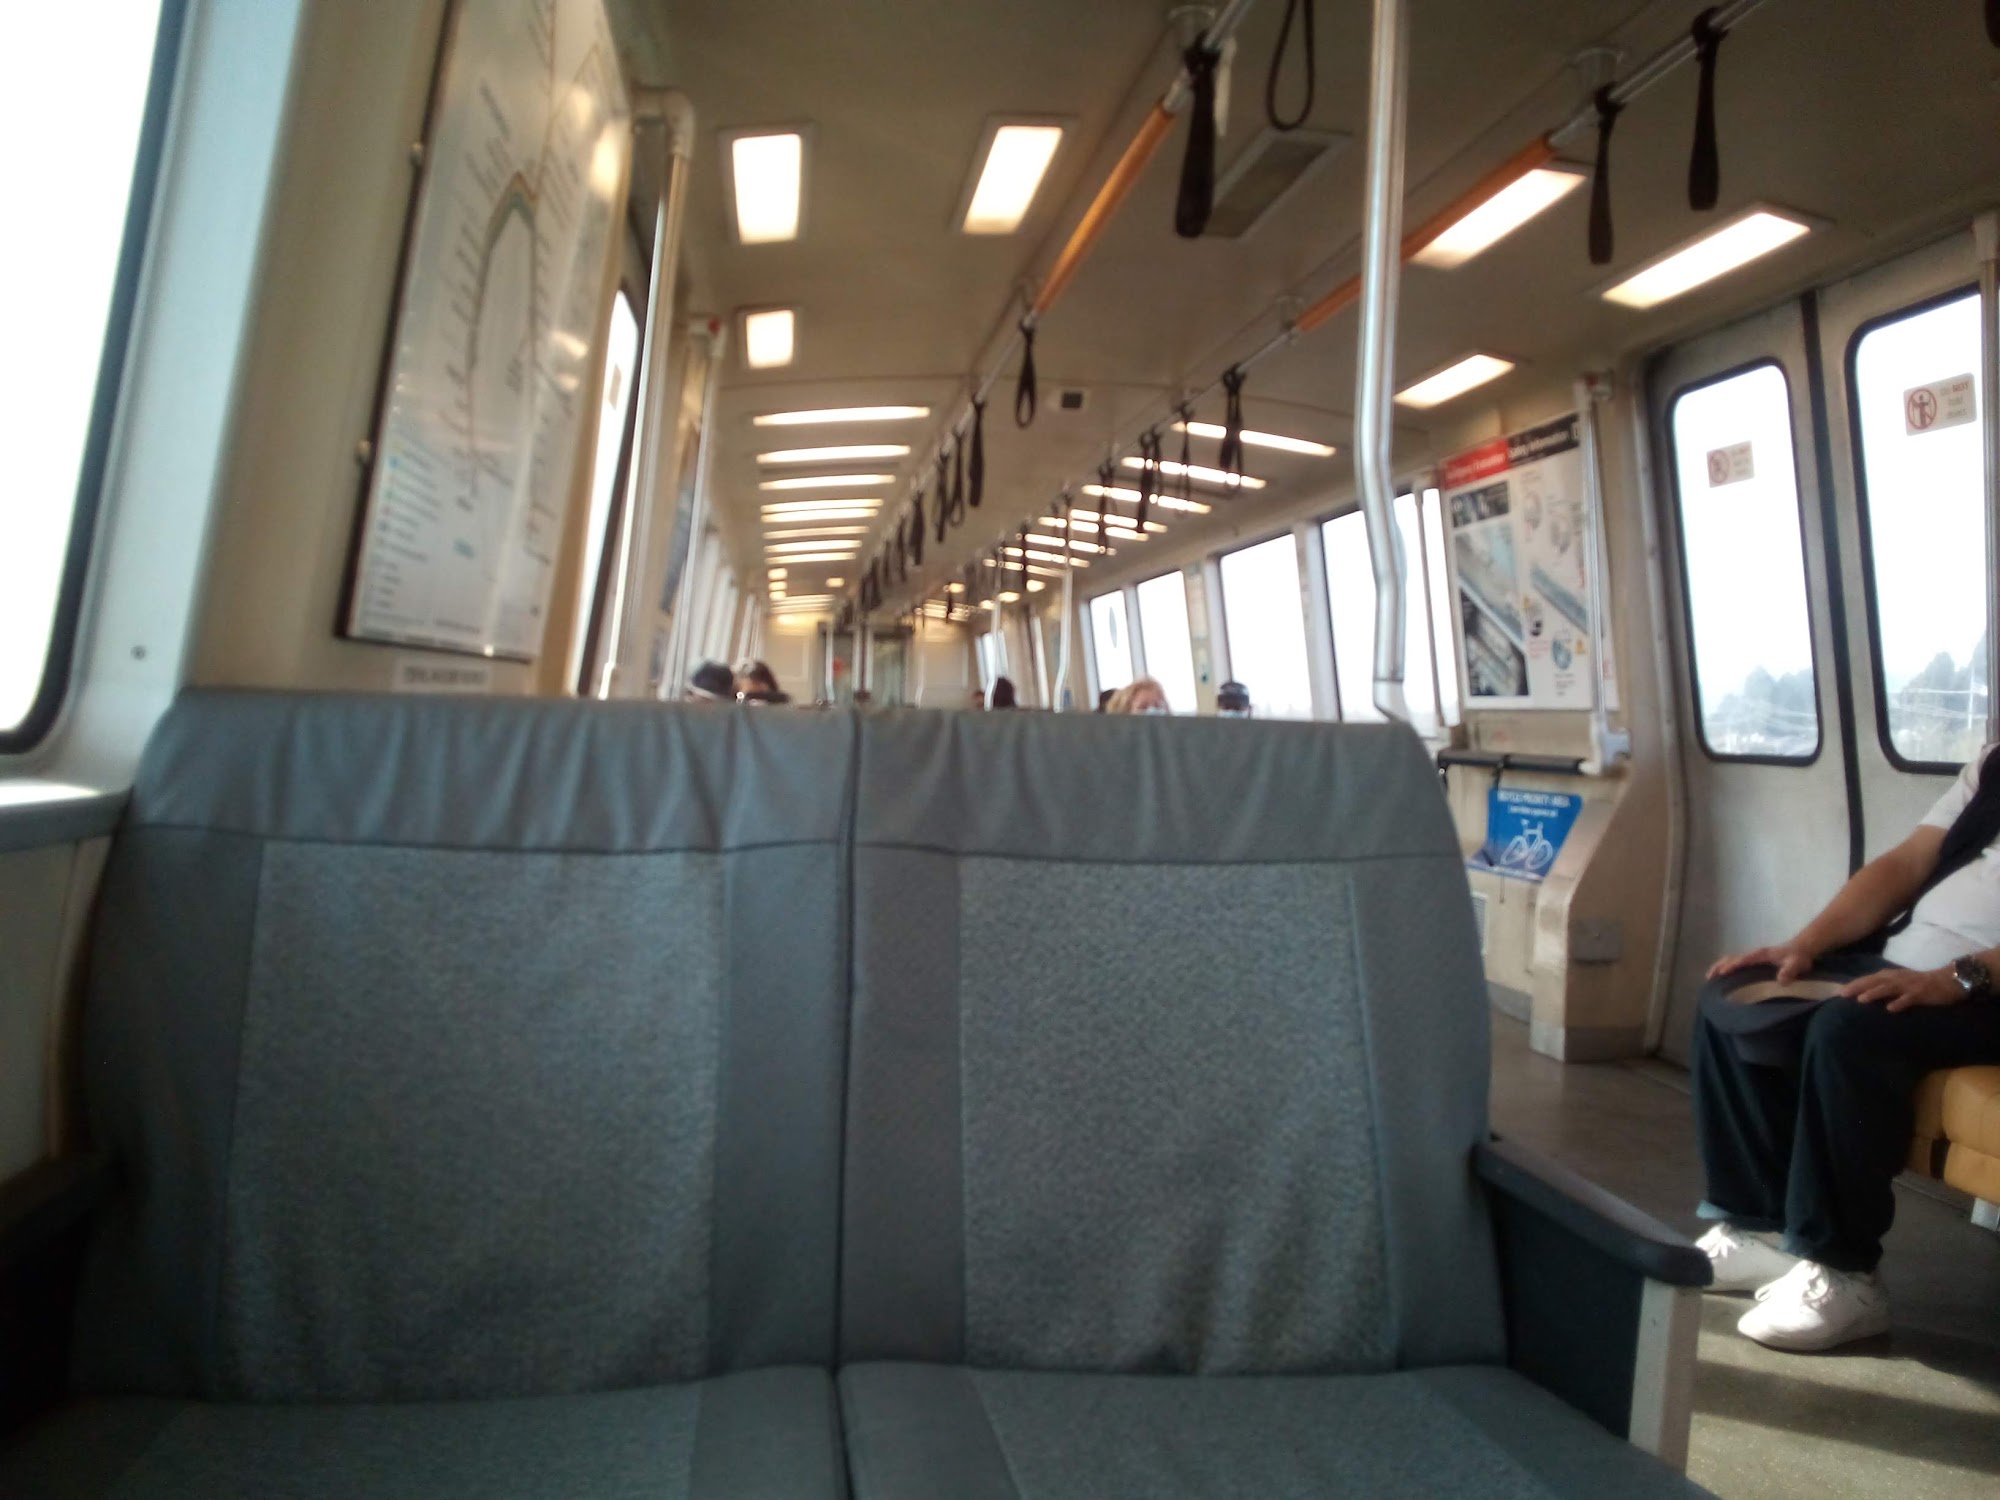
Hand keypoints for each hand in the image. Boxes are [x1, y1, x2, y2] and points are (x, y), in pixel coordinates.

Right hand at [1708, 943, 1816, 982]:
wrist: (1801, 948)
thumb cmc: (1798, 957)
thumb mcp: (1797, 964)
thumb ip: (1789, 971)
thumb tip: (1780, 981)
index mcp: (1760, 955)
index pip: (1743, 960)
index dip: (1732, 966)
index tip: (1722, 973)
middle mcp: (1753, 955)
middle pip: (1731, 958)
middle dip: (1719, 966)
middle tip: (1709, 977)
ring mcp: (1752, 957)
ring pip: (1731, 959)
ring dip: (1720, 966)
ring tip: (1710, 978)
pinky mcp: (1754, 961)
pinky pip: (1736, 963)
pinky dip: (1726, 967)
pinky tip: (1723, 977)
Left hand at [1843, 966, 1963, 1012]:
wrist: (1948, 980)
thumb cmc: (1920, 983)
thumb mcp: (1898, 982)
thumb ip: (1882, 986)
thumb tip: (1862, 994)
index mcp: (1889, 976)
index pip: (1867, 979)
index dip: (1852, 984)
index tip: (1836, 992)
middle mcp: (1896, 978)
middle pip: (1873, 981)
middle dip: (1857, 987)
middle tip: (1841, 994)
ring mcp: (1908, 985)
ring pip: (1889, 988)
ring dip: (1874, 993)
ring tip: (1861, 1000)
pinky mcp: (1921, 993)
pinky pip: (1909, 998)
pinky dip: (1900, 1003)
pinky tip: (1891, 1009)